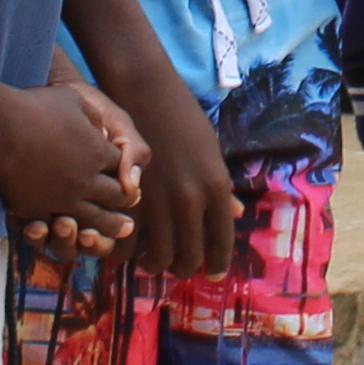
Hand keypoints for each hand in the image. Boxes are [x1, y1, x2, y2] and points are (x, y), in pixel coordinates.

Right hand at [0, 79, 142, 253]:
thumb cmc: (37, 106)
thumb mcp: (75, 99)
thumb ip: (94, 118)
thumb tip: (101, 132)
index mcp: (98, 152)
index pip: (120, 166)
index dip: (122, 170)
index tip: (122, 173)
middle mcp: (86, 179)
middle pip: (116, 196)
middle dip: (125, 200)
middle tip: (132, 203)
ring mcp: (63, 198)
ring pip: (95, 219)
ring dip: (110, 226)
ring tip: (120, 231)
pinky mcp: (38, 209)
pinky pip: (58, 225)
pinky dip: (69, 229)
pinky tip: (73, 231)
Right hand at [125, 90, 241, 281]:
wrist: (143, 89)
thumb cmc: (182, 116)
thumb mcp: (211, 152)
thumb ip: (221, 189)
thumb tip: (237, 216)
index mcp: (216, 187)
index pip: (221, 242)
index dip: (217, 264)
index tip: (213, 275)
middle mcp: (190, 200)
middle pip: (189, 257)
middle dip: (183, 268)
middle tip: (177, 266)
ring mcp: (157, 201)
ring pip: (158, 257)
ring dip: (155, 265)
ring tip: (151, 261)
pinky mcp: (127, 197)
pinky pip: (127, 244)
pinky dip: (126, 253)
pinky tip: (126, 249)